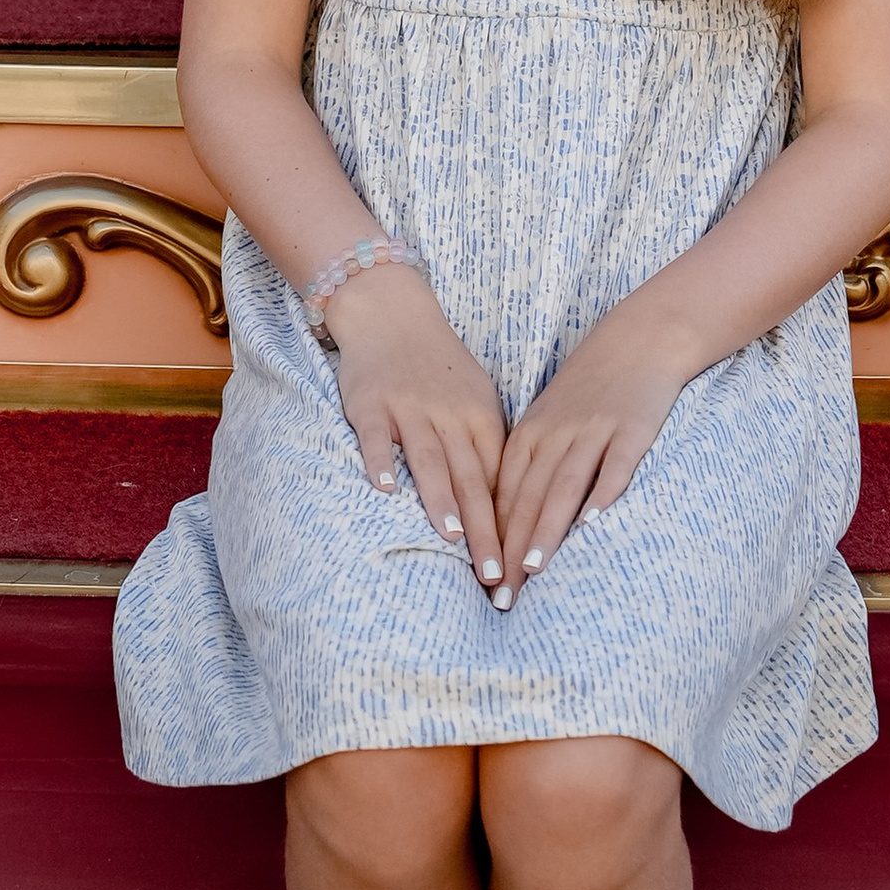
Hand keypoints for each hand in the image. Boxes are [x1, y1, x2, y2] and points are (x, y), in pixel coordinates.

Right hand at [326, 267, 510, 594]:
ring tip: (452, 539)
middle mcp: (450, 415)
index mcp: (482, 418)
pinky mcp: (371, 404)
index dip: (510, 526)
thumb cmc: (439, 367)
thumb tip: (508, 508)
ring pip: (429, 459)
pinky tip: (386, 490)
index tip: (518, 568)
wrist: (393, 313)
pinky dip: (381, 461)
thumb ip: (488, 450)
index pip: (501, 480)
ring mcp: (409, 409)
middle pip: (471, 479)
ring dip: (441, 500)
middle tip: (493, 576)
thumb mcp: (476, 401)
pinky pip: (376, 437)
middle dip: (484, 531)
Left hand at [491, 297, 694, 601]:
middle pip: (527, 498)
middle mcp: (555, 434)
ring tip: (534, 569)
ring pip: (563, 486)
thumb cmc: (591, 388)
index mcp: (530, 435)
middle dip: (511, 550)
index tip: (482, 583)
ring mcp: (593, 431)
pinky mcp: (632, 428)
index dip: (491, 540)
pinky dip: (604, 493)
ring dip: (547, 528)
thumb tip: (512, 522)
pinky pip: (616, 465)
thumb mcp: (551, 420)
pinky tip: (594, 523)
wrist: (639, 339)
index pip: (503, 495)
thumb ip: (533, 465)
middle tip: (502, 598)